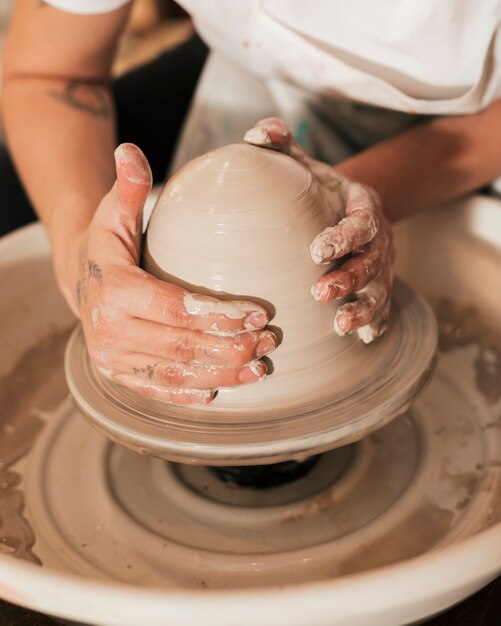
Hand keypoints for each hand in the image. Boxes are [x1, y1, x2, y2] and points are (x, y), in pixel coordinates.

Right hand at [60, 143, 275, 404]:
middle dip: (231, 347)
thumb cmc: (108, 244)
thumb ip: (128, 187)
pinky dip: (190, 394)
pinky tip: (222, 390)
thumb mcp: (114, 213)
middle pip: (181, 346)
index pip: (175, 308)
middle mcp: (109, 331)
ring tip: (260, 368)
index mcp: (115, 290)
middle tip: (270, 341)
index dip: (219, 314)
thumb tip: (131, 150)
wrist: (78, 280)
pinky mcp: (119, 375)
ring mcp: (113, 358)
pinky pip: (158, 390)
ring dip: (222, 373)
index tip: (259, 314)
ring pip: (176, 374)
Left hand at [244, 118, 393, 343]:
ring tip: (341, 326)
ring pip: (380, 289)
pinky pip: (385, 307)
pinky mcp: (380, 285)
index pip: (361, 222)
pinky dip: (377, 323)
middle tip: (319, 293)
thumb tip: (254, 134)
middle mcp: (378, 239)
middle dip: (349, 279)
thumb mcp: (303, 163)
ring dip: (364, 309)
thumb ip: (281, 144)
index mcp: (362, 207)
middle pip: (371, 261)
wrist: (348, 205)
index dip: (344, 237)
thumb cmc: (318, 187)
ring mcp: (382, 265)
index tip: (317, 250)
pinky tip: (363, 341)